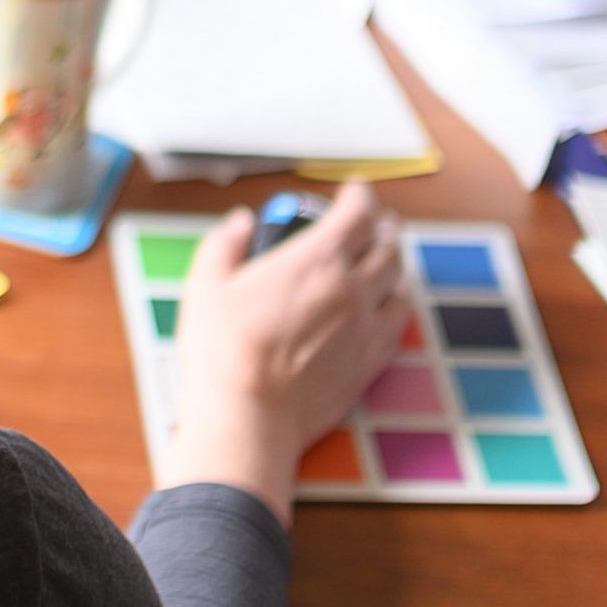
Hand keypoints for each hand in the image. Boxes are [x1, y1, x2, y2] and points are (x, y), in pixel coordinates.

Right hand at [163, 183, 412, 522]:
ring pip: (399, 280)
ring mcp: (367, 326)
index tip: (353, 190)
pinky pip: (399, 321)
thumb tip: (242, 223)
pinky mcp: (371, 360)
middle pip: (387, 243)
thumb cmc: (224, 352)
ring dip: (393, 261)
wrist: (249, 415)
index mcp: (315, 261)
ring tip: (383, 257)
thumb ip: (226, 244)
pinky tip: (385, 303)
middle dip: (382, 224)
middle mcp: (352, 288)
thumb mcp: (206, 285)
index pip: (356, 213)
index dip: (359, 195)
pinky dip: (396, 302)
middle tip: (372, 220)